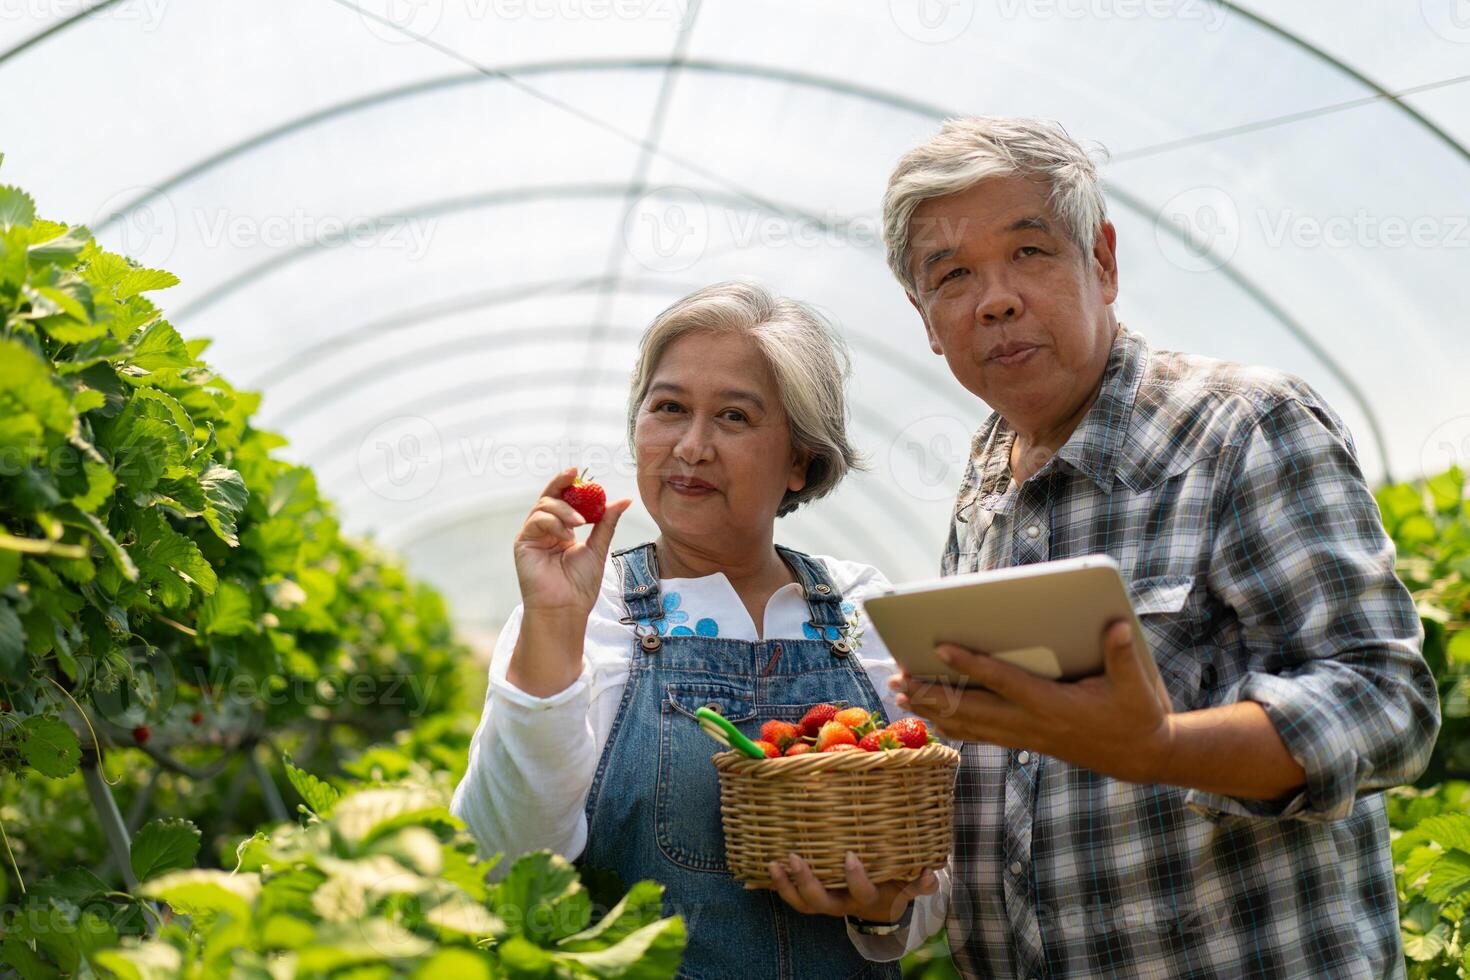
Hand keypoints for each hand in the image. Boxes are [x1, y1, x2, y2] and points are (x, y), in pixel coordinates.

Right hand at [507, 468, 632, 697]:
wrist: (566, 609)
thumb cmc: (580, 585)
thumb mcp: (598, 548)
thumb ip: (606, 523)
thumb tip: (624, 500)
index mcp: (561, 530)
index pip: (563, 500)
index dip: (568, 484)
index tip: (579, 472)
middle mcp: (545, 530)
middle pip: (549, 497)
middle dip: (561, 484)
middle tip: (575, 475)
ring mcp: (532, 536)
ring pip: (543, 507)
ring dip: (564, 510)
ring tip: (581, 524)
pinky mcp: (523, 544)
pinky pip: (535, 521)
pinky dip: (553, 523)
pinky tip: (567, 536)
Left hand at [763, 851, 938, 923]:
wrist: (882, 905)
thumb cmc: (896, 884)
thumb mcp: (910, 884)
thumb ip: (921, 882)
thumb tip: (932, 873)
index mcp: (868, 898)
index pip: (862, 891)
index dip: (855, 877)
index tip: (850, 856)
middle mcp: (843, 904)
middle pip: (821, 902)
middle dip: (807, 882)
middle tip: (796, 858)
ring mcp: (825, 902)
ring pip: (802, 903)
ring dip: (785, 886)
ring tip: (773, 863)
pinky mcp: (811, 897)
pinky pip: (791, 897)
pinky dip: (776, 885)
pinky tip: (763, 866)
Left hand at [892, 620, 1176, 784]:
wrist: (1142, 757)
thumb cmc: (1137, 715)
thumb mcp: (1135, 686)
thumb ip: (1121, 655)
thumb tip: (1115, 624)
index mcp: (1053, 705)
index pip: (1003, 681)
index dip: (971, 664)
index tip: (940, 647)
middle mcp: (1032, 724)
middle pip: (972, 708)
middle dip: (932, 693)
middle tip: (897, 679)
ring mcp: (1027, 736)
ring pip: (970, 725)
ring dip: (934, 709)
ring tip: (902, 696)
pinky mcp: (1027, 742)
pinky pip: (981, 735)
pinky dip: (953, 726)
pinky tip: (933, 718)